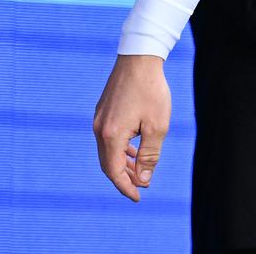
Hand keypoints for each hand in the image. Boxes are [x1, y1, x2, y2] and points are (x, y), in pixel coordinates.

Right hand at [92, 54, 170, 200]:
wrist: (139, 57)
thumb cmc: (151, 90)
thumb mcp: (157, 126)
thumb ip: (149, 155)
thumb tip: (144, 179)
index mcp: (111, 135)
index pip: (114, 171)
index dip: (126, 187)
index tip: (138, 197)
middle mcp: (99, 129)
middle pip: (107, 163)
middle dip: (124, 177)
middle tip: (142, 186)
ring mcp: (98, 119)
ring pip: (107, 151)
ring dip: (122, 163)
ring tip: (140, 171)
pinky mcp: (102, 111)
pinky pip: (108, 138)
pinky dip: (119, 149)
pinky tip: (133, 150)